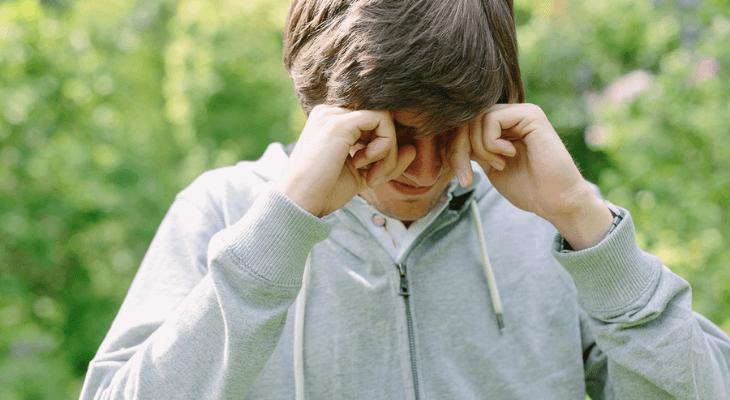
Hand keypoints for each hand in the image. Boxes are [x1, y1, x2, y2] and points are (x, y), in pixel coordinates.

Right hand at [277, 105, 415, 216]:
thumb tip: (412, 149)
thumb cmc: (324, 192)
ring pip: (385, 118)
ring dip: (389, 151)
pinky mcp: (340, 123)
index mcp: (332, 121)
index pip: (374, 122)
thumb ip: (386, 161)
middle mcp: (331, 112)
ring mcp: (334, 115)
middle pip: (382, 119)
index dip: (384, 147)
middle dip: (389, 150)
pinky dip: (384, 147)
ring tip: (372, 175)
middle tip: (376, 177)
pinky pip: (382, 122)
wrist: (299, 204)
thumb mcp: (363, 175)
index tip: (376, 175)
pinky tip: (365, 166)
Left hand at [447, 103, 612, 249]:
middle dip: (458, 150)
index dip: (454, 148)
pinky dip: (491, 142)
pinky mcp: (530, 115)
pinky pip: (492, 119)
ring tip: (498, 165)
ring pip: (476, 119)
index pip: (464, 126)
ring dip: (479, 148)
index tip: (460, 175)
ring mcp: (521, 112)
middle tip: (466, 176)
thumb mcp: (489, 166)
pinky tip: (508, 155)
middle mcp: (511, 115)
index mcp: (502, 127)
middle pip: (466, 120)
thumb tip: (447, 139)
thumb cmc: (528, 188)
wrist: (556, 201)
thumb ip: (473, 149)